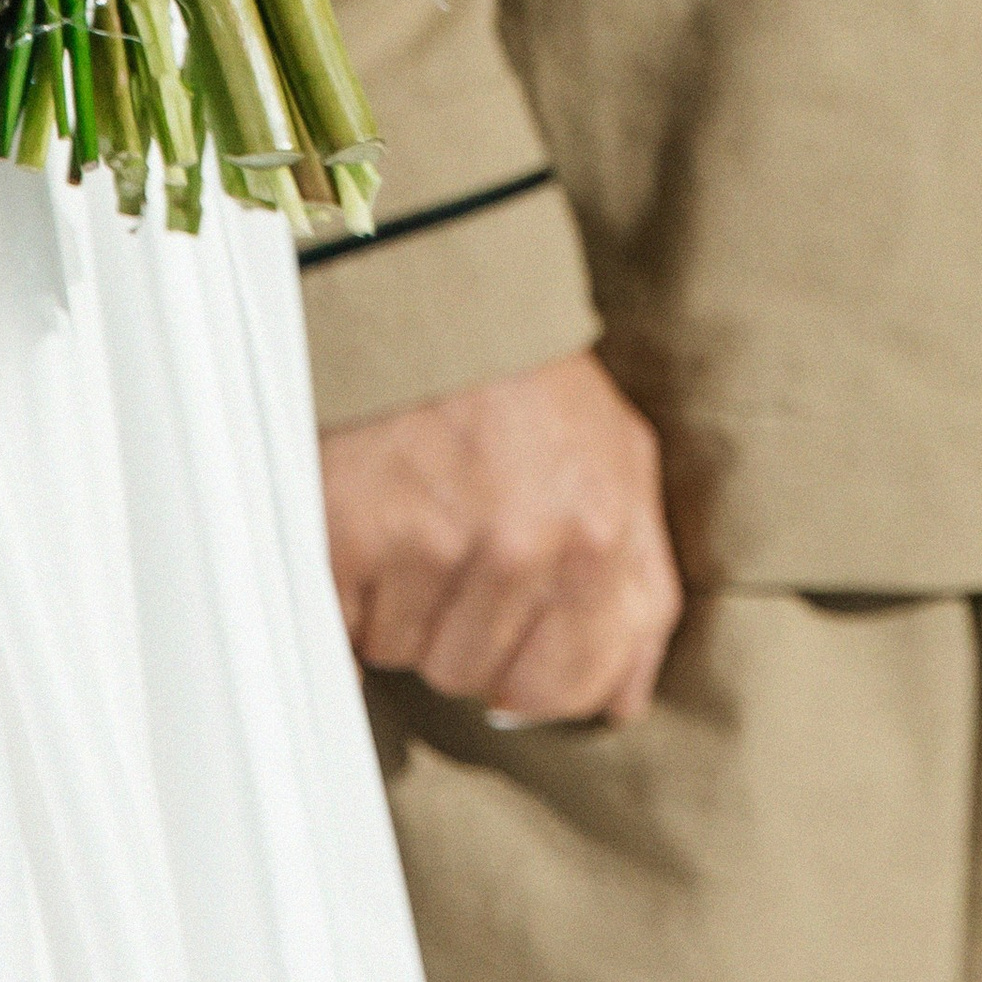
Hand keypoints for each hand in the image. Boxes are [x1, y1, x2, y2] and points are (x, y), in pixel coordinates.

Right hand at [322, 348, 684, 726]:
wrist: (431, 280)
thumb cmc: (527, 377)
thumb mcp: (620, 460)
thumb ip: (639, 588)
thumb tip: (621, 702)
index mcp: (600, 538)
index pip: (570, 690)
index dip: (534, 669)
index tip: (514, 626)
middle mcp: (522, 548)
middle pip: (476, 677)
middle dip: (463, 629)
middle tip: (453, 545)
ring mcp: (431, 542)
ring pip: (405, 652)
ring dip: (400, 607)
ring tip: (410, 519)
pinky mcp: (349, 532)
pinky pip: (341, 625)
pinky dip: (343, 592)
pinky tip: (364, 527)